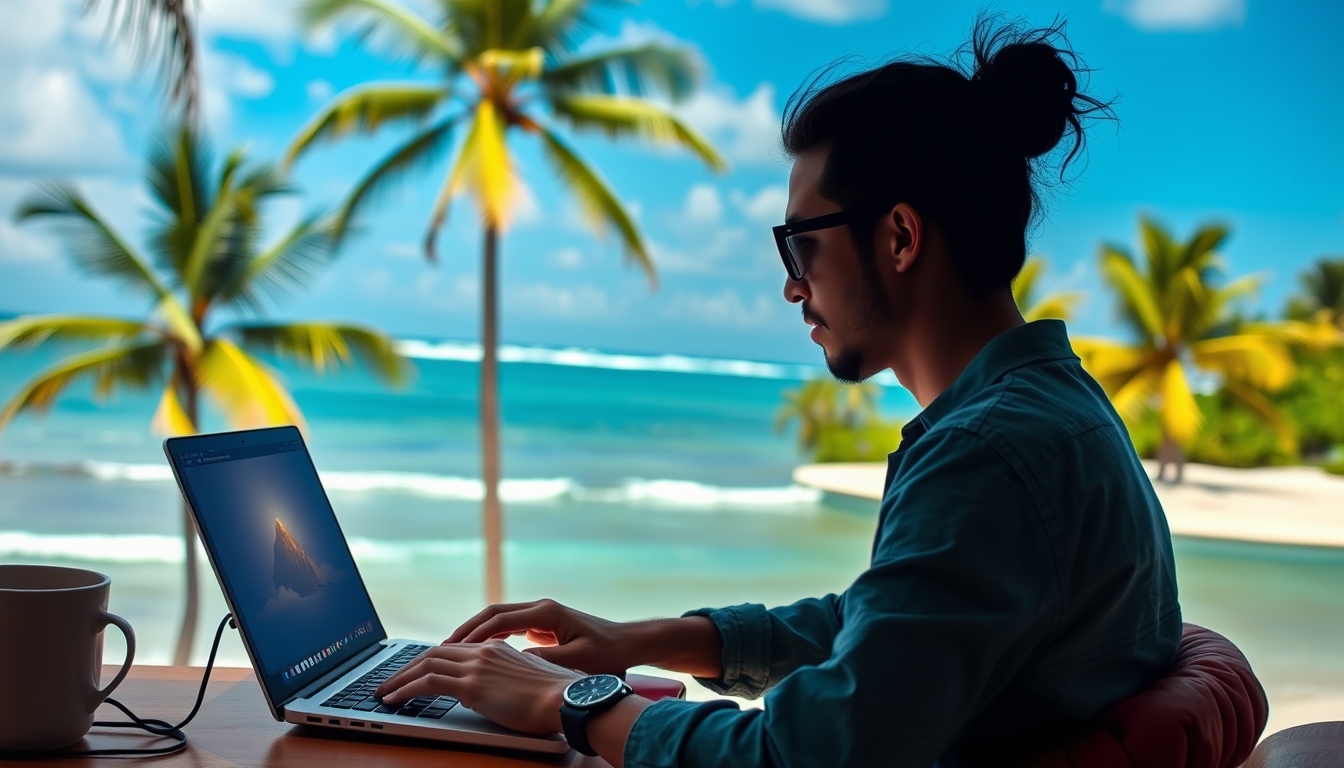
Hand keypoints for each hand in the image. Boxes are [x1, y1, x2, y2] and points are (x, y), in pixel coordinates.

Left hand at [373, 641, 581, 733]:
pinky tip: (394, 699)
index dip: (432, 659)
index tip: (418, 670)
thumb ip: (514, 679)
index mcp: (499, 649)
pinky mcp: (471, 686)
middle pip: (434, 652)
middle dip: (408, 666)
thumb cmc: (558, 697)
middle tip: (391, 679)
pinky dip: (405, 689)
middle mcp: (484, 652)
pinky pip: (427, 683)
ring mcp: (476, 667)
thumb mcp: (533, 680)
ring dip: (400, 678)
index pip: (455, 648)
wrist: (567, 700)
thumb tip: (506, 691)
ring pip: (425, 665)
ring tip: (384, 691)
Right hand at [446, 599, 632, 673]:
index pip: (499, 619)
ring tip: (454, 650)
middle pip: (494, 613)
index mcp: (546, 613)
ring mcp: (542, 615)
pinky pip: (510, 626)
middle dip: (467, 630)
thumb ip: (543, 660)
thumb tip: (512, 660)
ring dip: (477, 632)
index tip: (454, 649)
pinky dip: (491, 636)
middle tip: (443, 648)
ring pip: (500, 618)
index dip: (474, 634)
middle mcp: (541, 608)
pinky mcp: (544, 624)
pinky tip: (480, 652)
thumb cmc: (607, 654)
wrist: (628, 644)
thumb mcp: (575, 660)